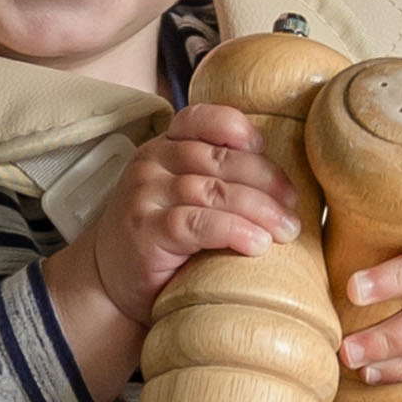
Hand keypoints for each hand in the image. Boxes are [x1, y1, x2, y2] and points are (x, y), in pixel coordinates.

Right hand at [45, 101, 299, 390]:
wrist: (108, 283)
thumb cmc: (161, 241)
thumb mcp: (183, 197)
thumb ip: (217, 180)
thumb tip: (287, 187)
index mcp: (165, 146)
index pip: (200, 118)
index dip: (236, 127)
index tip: (265, 147)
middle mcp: (151, 163)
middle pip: (219, 159)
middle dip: (265, 179)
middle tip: (293, 206)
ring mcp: (145, 195)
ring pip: (212, 190)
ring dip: (258, 209)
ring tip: (287, 229)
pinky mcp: (146, 231)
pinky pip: (195, 224)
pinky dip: (232, 231)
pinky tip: (257, 243)